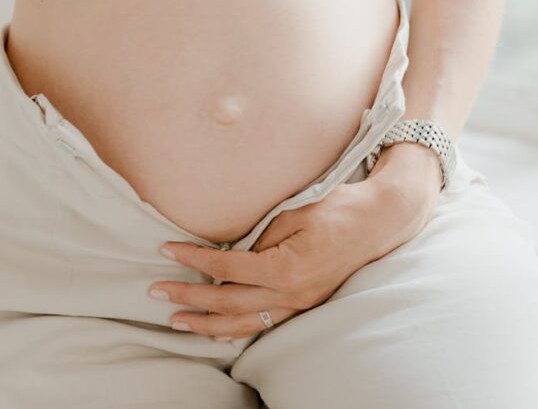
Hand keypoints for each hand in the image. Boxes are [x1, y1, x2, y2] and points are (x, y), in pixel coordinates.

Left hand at [149, 144, 441, 339]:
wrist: (380, 220)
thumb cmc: (338, 207)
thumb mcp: (294, 212)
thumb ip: (259, 234)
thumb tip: (226, 249)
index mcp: (286, 268)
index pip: (227, 267)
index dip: (194, 259)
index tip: (167, 251)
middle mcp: (292, 293)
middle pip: (228, 301)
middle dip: (189, 298)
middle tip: (157, 293)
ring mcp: (300, 303)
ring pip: (244, 322)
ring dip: (207, 323)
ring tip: (177, 321)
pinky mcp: (305, 304)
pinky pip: (265, 323)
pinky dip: (238, 328)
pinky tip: (217, 330)